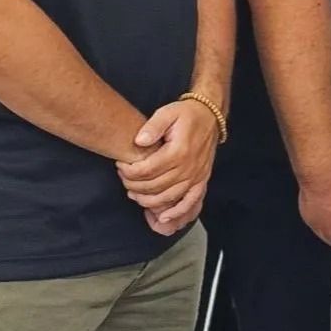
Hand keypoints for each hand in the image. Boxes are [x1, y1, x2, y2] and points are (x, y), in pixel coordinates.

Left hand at [116, 99, 218, 227]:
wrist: (210, 116)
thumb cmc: (186, 114)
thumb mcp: (167, 112)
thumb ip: (152, 126)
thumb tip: (138, 141)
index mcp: (178, 151)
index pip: (146, 170)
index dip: (128, 171)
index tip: (120, 164)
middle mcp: (188, 167)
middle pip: (153, 186)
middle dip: (132, 184)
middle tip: (123, 177)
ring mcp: (196, 176)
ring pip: (167, 197)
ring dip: (146, 200)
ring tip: (133, 192)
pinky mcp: (201, 180)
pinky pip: (190, 202)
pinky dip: (177, 212)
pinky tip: (163, 217)